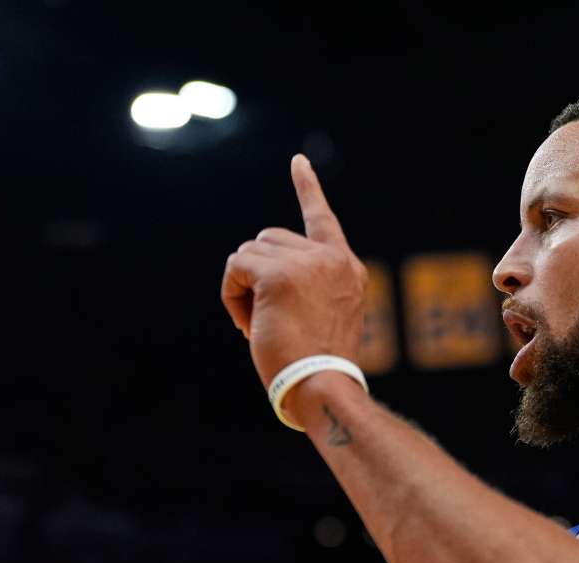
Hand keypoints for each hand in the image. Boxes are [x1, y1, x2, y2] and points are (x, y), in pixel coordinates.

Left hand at [221, 154, 367, 390]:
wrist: (323, 386)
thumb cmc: (316, 367)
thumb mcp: (321, 317)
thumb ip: (303, 285)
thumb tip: (253, 269)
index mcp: (348, 269)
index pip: (322, 219)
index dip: (307, 189)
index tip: (298, 161)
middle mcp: (333, 259)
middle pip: (270, 239)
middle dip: (256, 273)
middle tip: (258, 318)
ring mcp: (309, 264)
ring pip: (250, 252)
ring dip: (241, 287)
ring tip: (254, 326)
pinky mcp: (280, 276)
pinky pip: (236, 267)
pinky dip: (230, 294)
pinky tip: (245, 325)